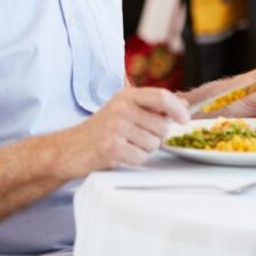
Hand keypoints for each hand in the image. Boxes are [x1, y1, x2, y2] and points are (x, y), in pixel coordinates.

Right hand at [65, 87, 188, 175]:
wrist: (70, 148)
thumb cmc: (102, 129)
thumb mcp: (125, 110)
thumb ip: (152, 106)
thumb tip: (184, 104)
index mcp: (126, 96)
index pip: (162, 96)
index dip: (178, 109)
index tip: (185, 119)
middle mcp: (121, 108)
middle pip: (162, 126)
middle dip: (158, 137)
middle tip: (140, 137)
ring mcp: (115, 128)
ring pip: (154, 144)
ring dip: (146, 149)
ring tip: (128, 145)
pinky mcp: (111, 148)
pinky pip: (141, 157)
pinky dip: (135, 160)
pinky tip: (122, 154)